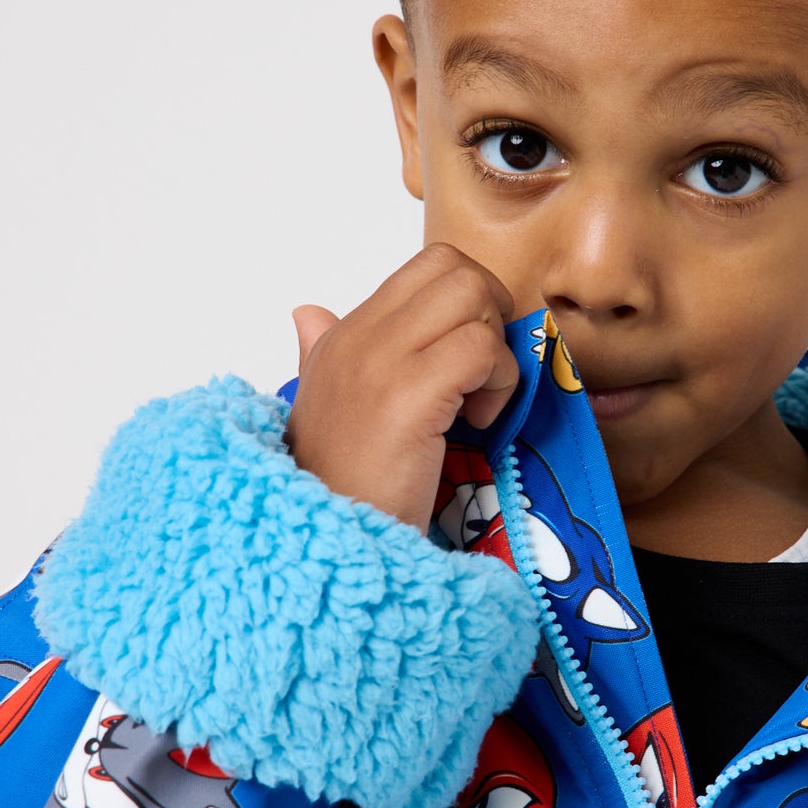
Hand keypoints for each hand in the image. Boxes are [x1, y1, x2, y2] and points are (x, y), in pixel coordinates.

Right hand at [287, 244, 519, 531]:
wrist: (324, 541)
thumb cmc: (341, 484)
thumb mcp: (322, 404)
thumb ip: (318, 351)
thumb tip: (308, 312)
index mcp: (344, 333)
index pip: (427, 266)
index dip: (469, 302)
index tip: (468, 359)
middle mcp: (359, 336)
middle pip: (455, 267)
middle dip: (490, 314)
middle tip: (482, 374)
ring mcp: (381, 361)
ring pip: (472, 297)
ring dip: (496, 350)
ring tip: (479, 403)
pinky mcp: (408, 395)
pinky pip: (481, 348)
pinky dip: (498, 384)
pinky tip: (480, 424)